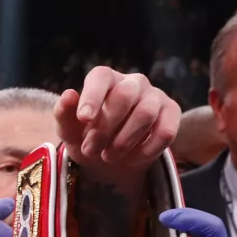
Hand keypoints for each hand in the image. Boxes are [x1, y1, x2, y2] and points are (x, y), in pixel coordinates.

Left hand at [55, 67, 179, 169]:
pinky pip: (166, 131)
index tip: (84, 119)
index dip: (92, 96)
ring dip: (124, 141)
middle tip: (91, 149)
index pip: (101, 76)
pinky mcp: (172, 114)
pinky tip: (130, 159)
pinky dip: (145, 151)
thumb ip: (64, 113)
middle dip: (105, 127)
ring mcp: (155, 96)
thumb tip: (69, 94)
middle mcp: (132, 82)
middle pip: (125, 95)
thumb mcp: (68, 129)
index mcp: (105, 79)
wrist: (108, 156)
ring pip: (146, 114)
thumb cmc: (86, 135)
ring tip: (108, 156)